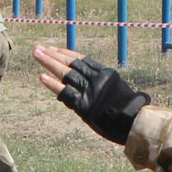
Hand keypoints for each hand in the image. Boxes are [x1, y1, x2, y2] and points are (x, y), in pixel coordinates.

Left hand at [33, 44, 147, 145]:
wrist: (135, 123)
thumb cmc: (128, 111)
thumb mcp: (116, 92)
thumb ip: (101, 87)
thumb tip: (88, 88)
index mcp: (105, 73)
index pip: (82, 59)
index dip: (66, 53)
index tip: (54, 48)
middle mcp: (96, 79)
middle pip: (71, 63)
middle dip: (53, 54)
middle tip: (38, 49)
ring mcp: (90, 91)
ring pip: (66, 73)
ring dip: (49, 63)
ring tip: (36, 54)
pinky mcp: (84, 105)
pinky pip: (66, 92)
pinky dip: (53, 84)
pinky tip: (41, 76)